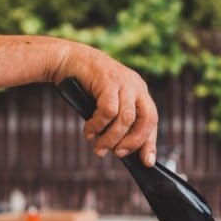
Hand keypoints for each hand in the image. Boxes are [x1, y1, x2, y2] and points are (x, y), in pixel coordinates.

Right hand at [60, 45, 158, 165]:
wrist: (69, 59)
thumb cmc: (86, 86)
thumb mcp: (107, 103)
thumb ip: (116, 121)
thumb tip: (121, 150)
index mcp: (139, 92)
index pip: (152, 120)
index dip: (150, 142)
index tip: (147, 162)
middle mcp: (136, 86)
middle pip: (147, 119)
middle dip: (134, 141)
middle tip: (119, 154)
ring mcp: (123, 82)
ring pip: (126, 119)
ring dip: (111, 138)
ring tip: (98, 148)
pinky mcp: (108, 80)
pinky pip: (108, 111)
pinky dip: (98, 126)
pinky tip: (88, 131)